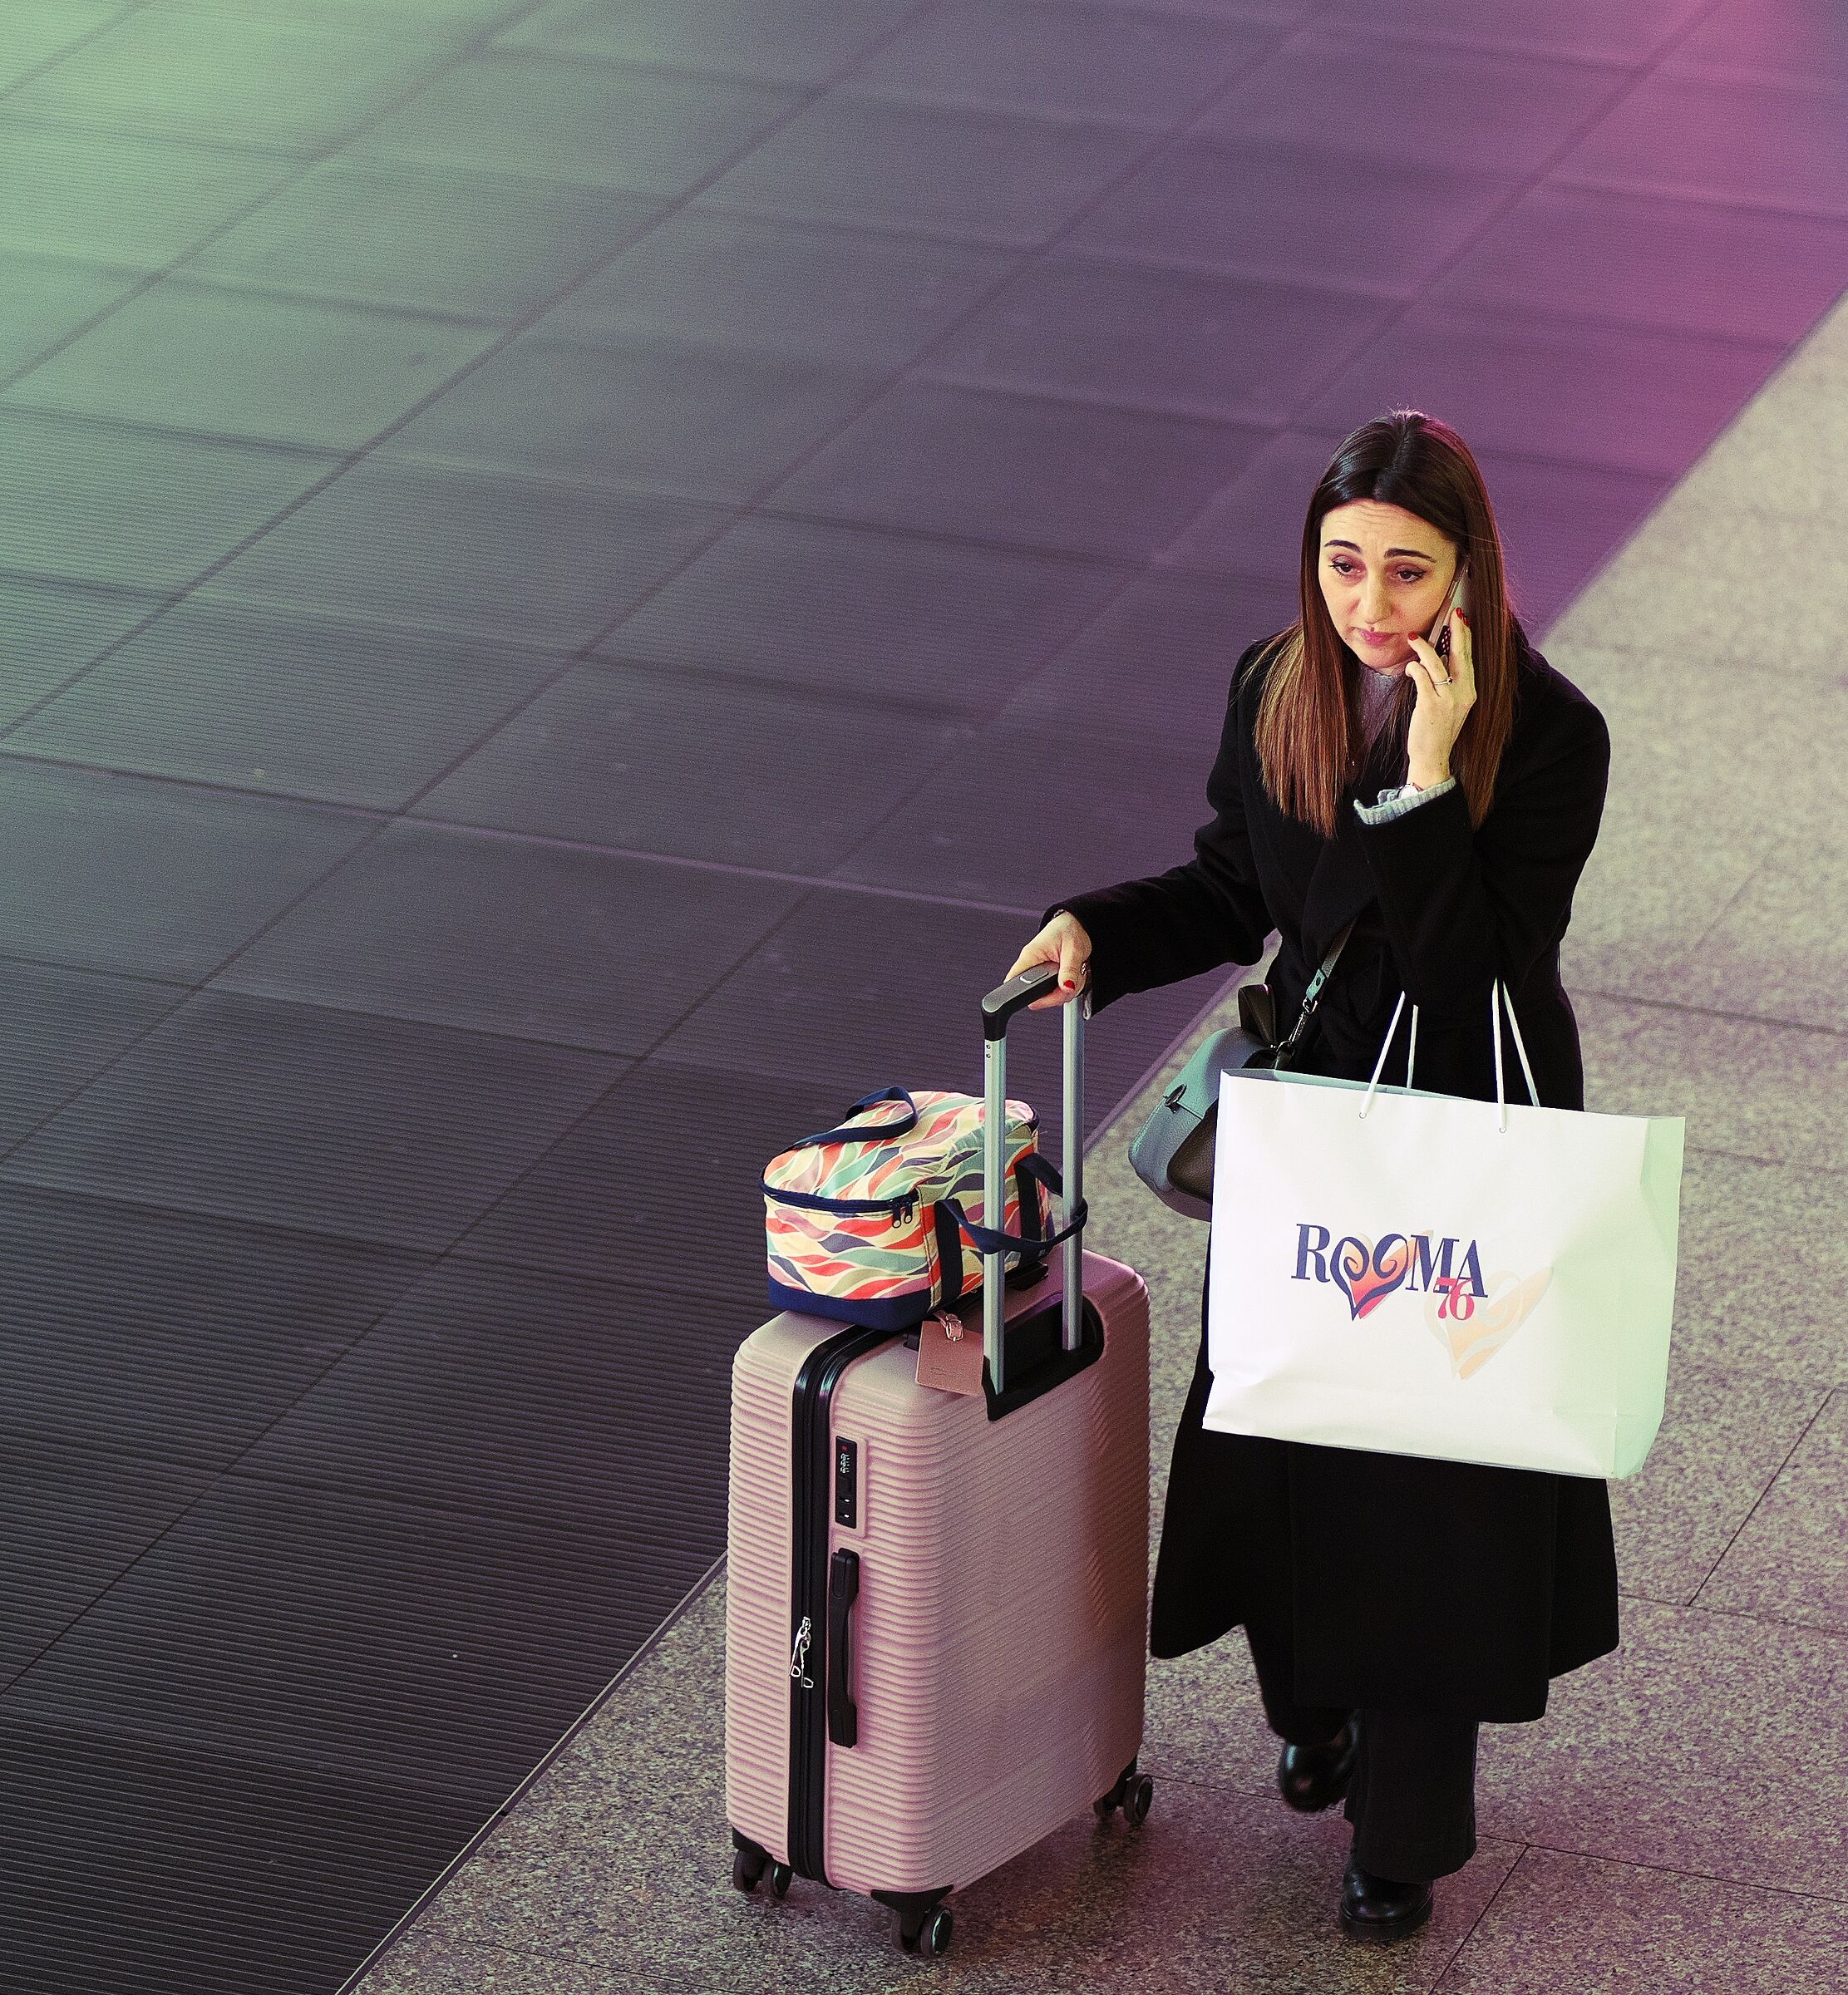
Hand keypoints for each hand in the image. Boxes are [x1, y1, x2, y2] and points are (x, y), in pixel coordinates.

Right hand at [1006, 911, 1091, 1009]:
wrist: (1078, 924)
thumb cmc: (1071, 929)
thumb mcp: (1073, 949)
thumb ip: (1069, 970)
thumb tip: (1066, 987)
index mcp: (1031, 955)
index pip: (1015, 980)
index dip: (1026, 994)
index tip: (1042, 998)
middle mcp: (1033, 965)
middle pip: (1038, 994)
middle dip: (1058, 993)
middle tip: (1071, 981)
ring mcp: (1041, 972)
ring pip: (1051, 995)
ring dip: (1067, 990)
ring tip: (1075, 973)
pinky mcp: (1050, 978)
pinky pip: (1058, 991)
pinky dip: (1070, 987)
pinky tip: (1074, 975)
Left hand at [1402, 608, 1473, 787]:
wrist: (1433, 756)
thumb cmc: (1437, 730)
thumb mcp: (1450, 705)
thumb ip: (1450, 684)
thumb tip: (1442, 659)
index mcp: (1470, 692)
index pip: (1470, 658)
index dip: (1466, 637)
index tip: (1463, 619)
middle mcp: (1463, 693)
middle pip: (1462, 655)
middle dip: (1457, 631)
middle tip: (1453, 613)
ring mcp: (1448, 699)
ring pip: (1438, 662)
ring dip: (1425, 647)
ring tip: (1413, 637)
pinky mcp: (1431, 704)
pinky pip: (1423, 677)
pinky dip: (1415, 668)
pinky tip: (1410, 667)